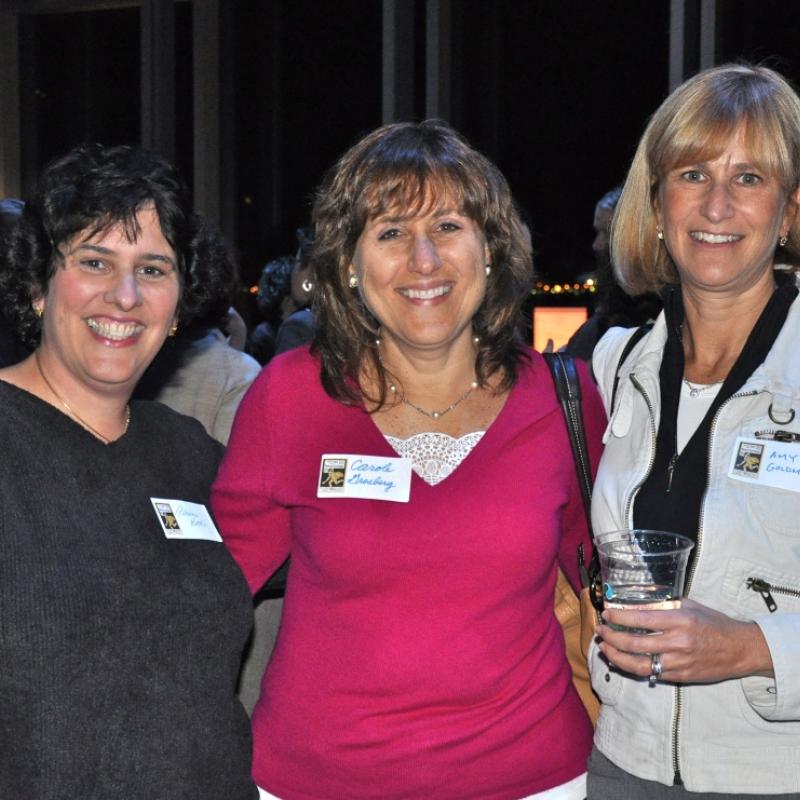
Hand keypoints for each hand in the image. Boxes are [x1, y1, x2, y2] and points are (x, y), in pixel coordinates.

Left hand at [596, 598, 773, 683]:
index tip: (606, 614)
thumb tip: (636, 604)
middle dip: (612, 637)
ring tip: (604, 648)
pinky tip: (620, 661)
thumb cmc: (714, 623)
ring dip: (616, 656)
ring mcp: (678, 662)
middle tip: (600, 630)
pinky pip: (650, 674)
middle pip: (635, 643)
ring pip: (638, 664)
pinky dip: (631, 668)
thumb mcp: (690, 606)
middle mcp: (677, 642)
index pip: (641, 619)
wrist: (740, 649)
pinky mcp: (680, 676)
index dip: (620, 617)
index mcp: (679, 620)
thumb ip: (663, 606)